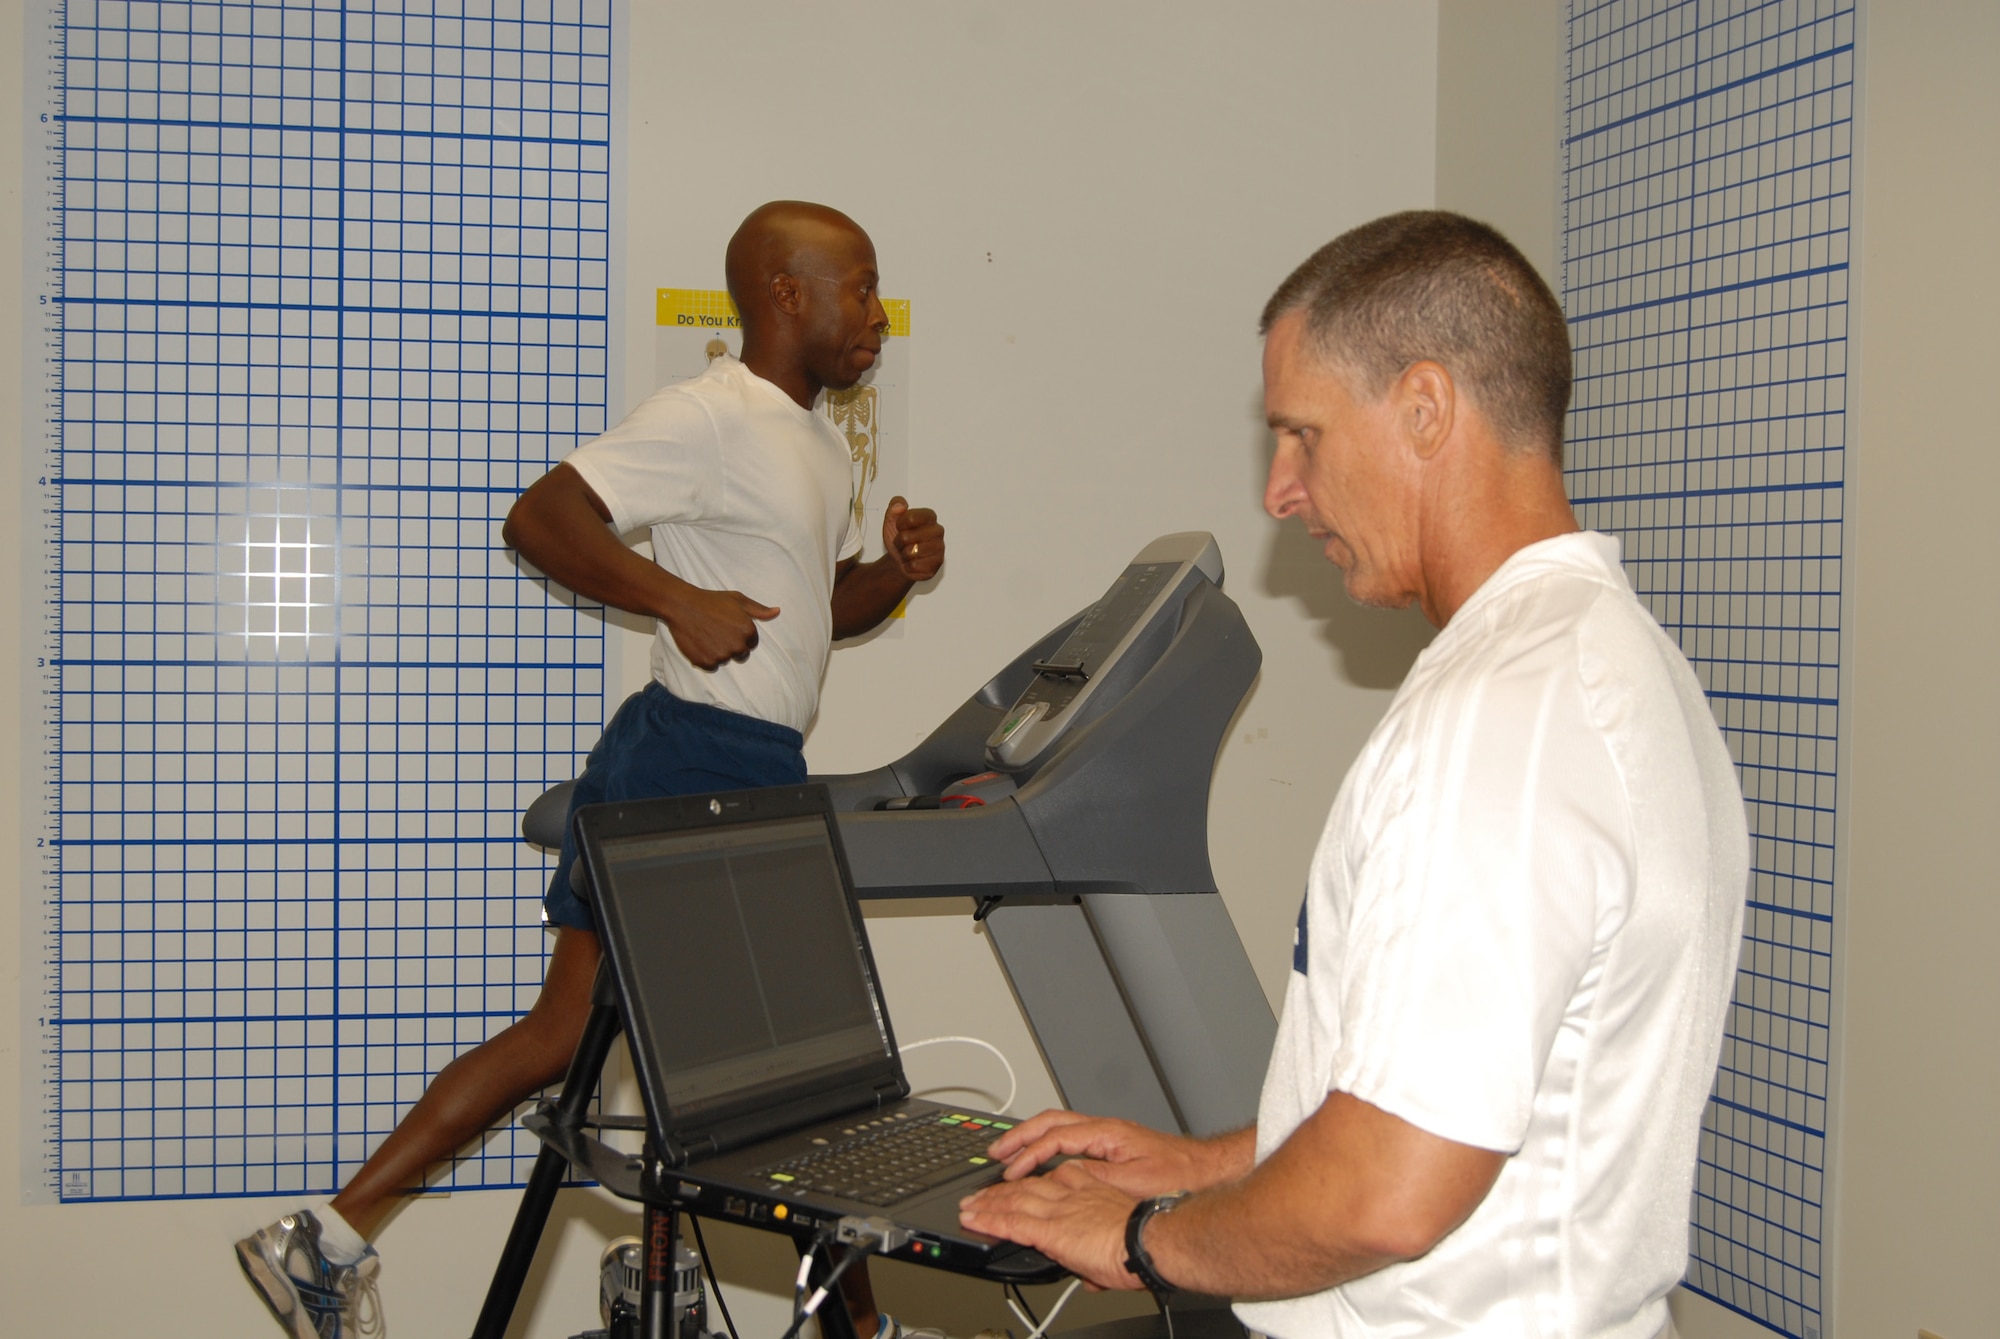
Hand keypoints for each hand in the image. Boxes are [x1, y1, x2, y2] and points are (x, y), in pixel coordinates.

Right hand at [665, 585, 778, 668]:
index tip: (728, 627)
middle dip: (731, 645)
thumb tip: (777, 612)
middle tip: (717, 631)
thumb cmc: (711, 600)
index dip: (740, 635)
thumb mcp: (738, 600)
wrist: (682, 605)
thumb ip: (759, 609)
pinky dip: (706, 658)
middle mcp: (737, 646)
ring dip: (718, 652)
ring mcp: (721, 655)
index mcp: (748, 631)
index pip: (751, 644)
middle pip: (741, 655)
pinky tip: (700, 643)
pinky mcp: (705, 662)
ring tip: (707, 635)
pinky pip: (712, 666)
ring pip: (725, 660)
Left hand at [883, 497, 943, 581]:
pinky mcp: (937, 564)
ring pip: (910, 552)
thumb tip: (900, 506)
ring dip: (903, 554)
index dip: (900, 525)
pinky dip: (908, 566)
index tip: (901, 527)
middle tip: (904, 543)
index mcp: (929, 516)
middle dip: (899, 542)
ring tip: (908, 552)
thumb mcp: (891, 520)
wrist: (900, 561)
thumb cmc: (900, 539)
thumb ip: (894, 507)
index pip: (910, 518)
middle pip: (906, 537)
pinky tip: (913, 562)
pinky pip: (914, 565)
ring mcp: (939, 548)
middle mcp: (938, 530)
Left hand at [959, 1160, 1144, 1290]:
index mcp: (1091, 1192)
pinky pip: (1012, 1222)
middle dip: (1002, 1190)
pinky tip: (974, 1220)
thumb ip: (1098, 1255)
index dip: (1032, 1182)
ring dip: (988, 1202)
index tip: (1021, 1183)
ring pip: (1014, 1200)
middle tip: (983, 1192)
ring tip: (969, 1205)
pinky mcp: (1050, 1230)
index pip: (1054, 1180)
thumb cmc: (1144, 1243)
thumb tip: (1091, 1280)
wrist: (1148, 1243)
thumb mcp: (1119, 1237)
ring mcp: (1059, 1210)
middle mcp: (1072, 1196)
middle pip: (1028, 1187)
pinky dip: (989, 1220)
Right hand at [988, 1109, 1218, 1198]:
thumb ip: (1095, 1179)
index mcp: (1107, 1133)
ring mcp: (1110, 1137)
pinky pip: (1071, 1140)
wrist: (1208, 1172)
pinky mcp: (1114, 1148)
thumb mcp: (1133, 1183)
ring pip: (1060, 1128)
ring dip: (1033, 1140)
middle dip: (1020, 1136)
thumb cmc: (1180, 1176)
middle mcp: (1106, 1129)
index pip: (1055, 1136)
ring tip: (1012, 1155)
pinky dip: (1050, 1148)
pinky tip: (1045, 1162)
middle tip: (996, 1152)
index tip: (1011, 1171)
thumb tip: (1062, 1180)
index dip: (1028, 1154)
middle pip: (1051, 1122)